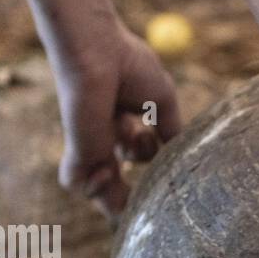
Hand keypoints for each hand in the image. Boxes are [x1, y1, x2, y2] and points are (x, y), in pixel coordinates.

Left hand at [50, 24, 181, 218]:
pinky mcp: (77, 150)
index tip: (164, 180)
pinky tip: (111, 169)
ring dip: (119, 188)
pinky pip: (80, 185)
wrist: (97, 50)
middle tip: (144, 207)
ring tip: (126, 153)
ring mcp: (89, 146)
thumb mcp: (162, 102)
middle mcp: (105, 138)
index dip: (151, 173)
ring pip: (100, 188)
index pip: (136, 158)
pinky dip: (98, 186)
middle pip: (116, 181)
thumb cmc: (129, 65)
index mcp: (123, 123)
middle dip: (131, 199)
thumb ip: (171, 132)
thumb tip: (181, 156)